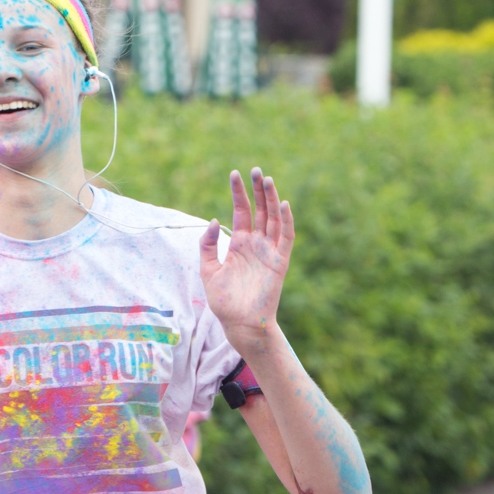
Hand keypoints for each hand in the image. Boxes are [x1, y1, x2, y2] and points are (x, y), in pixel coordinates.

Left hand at [201, 168, 293, 356]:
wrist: (239, 323)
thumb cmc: (224, 301)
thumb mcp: (208, 270)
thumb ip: (208, 245)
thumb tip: (215, 220)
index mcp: (240, 244)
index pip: (242, 211)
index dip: (239, 192)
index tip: (234, 173)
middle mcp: (257, 244)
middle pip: (260, 210)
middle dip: (258, 189)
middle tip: (255, 169)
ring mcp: (269, 251)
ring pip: (273, 219)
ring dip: (272, 199)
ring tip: (267, 179)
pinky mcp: (280, 262)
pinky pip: (286, 238)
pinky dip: (286, 221)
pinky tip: (282, 205)